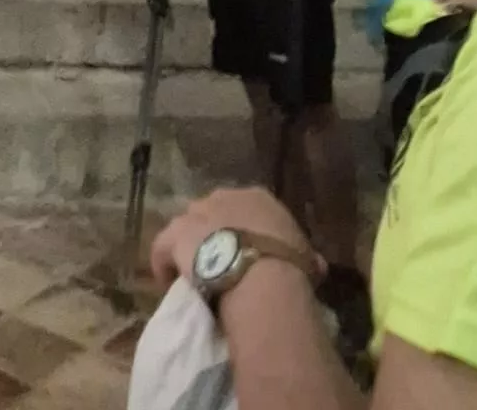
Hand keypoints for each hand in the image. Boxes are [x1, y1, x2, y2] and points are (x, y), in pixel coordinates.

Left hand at [151, 186, 318, 292]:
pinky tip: (168, 281)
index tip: (244, 251)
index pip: (244, 209)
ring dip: (188, 247)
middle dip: (212, 233)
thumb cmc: (289, 264)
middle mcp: (222, 197)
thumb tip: (314, 263)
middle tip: (217, 262)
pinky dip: (163, 263)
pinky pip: (162, 247)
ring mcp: (196, 214)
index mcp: (256, 197)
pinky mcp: (176, 234)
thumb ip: (305, 255)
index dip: (242, 230)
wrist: (261, 273)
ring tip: (193, 274)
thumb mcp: (307, 258)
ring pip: (185, 227)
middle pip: (211, 213)